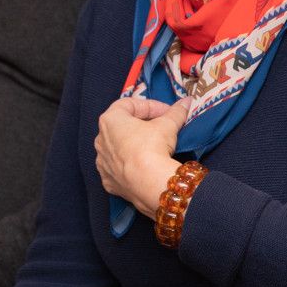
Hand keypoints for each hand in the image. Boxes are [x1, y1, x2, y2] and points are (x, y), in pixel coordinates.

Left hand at [93, 97, 186, 217]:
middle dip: (142, 125)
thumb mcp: (168, 125)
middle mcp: (101, 140)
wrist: (149, 183)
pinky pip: (118, 169)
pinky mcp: (108, 180)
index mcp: (110, 120)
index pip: (129, 104)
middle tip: (161, 128)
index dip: (151, 106)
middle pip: (122, 126)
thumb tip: (186, 103)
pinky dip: (130, 165)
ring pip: (118, 148)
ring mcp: (102, 162)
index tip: (166, 112)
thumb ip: (175, 112)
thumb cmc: (153, 147)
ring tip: (154, 148)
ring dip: (134, 145)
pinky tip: (144, 167)